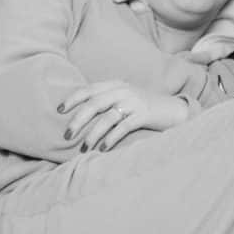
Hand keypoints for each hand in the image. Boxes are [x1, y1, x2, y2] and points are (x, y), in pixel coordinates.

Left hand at [58, 81, 189, 152]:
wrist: (174, 109)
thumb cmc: (145, 106)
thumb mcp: (126, 97)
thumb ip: (107, 100)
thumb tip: (81, 114)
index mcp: (117, 85)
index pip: (89, 89)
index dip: (73, 99)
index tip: (59, 110)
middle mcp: (124, 91)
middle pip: (94, 104)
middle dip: (78, 120)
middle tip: (67, 135)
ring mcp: (134, 102)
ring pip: (106, 118)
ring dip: (92, 134)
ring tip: (84, 148)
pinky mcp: (144, 115)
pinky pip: (122, 127)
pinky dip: (110, 139)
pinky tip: (103, 148)